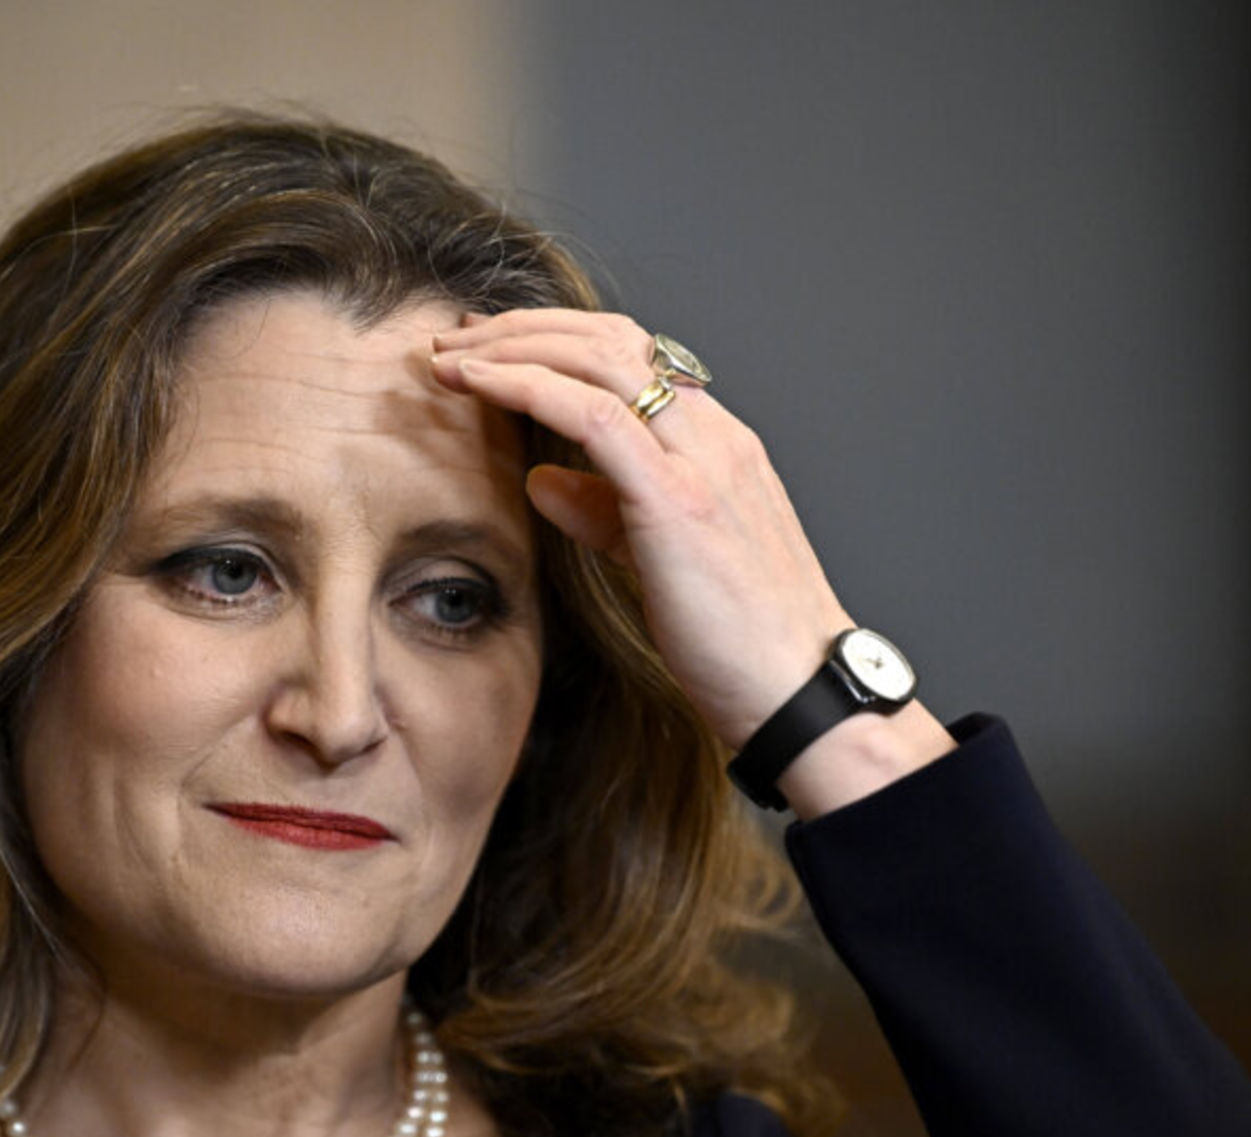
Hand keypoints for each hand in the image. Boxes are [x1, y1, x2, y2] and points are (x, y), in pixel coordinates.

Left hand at [430, 309, 951, 813]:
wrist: (799, 693)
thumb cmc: (742, 641)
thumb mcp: (662, 562)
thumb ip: (606, 513)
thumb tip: (543, 481)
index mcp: (719, 445)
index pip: (636, 358)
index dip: (560, 341)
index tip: (498, 348)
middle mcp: (716, 437)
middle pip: (613, 340)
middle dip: (526, 329)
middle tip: (460, 339)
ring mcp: (702, 461)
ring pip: (600, 359)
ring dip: (515, 347)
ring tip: (451, 357)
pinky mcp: (677, 499)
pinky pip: (590, 415)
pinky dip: (524, 386)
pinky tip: (476, 386)